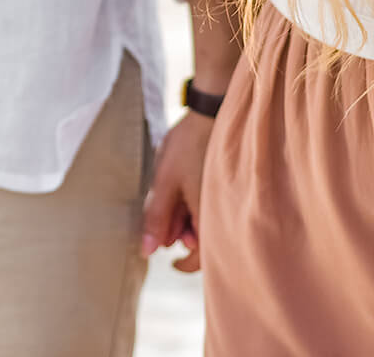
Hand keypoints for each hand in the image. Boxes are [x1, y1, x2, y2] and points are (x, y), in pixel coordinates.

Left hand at [141, 111, 215, 272]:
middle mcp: (224, 212)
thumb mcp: (164, 181)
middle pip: (200, 241)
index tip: (169, 262)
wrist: (212, 110)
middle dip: (178, 233)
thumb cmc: (188, 144)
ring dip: (185, 218)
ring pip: (204, 224)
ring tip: (171, 193)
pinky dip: (195, 205)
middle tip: (164, 211)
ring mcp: (226, 200)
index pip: (201, 260)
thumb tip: (147, 251)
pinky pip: (210, 208)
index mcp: (210, 217)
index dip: (183, 265)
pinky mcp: (226, 188)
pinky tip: (183, 187)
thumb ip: (156, 217)